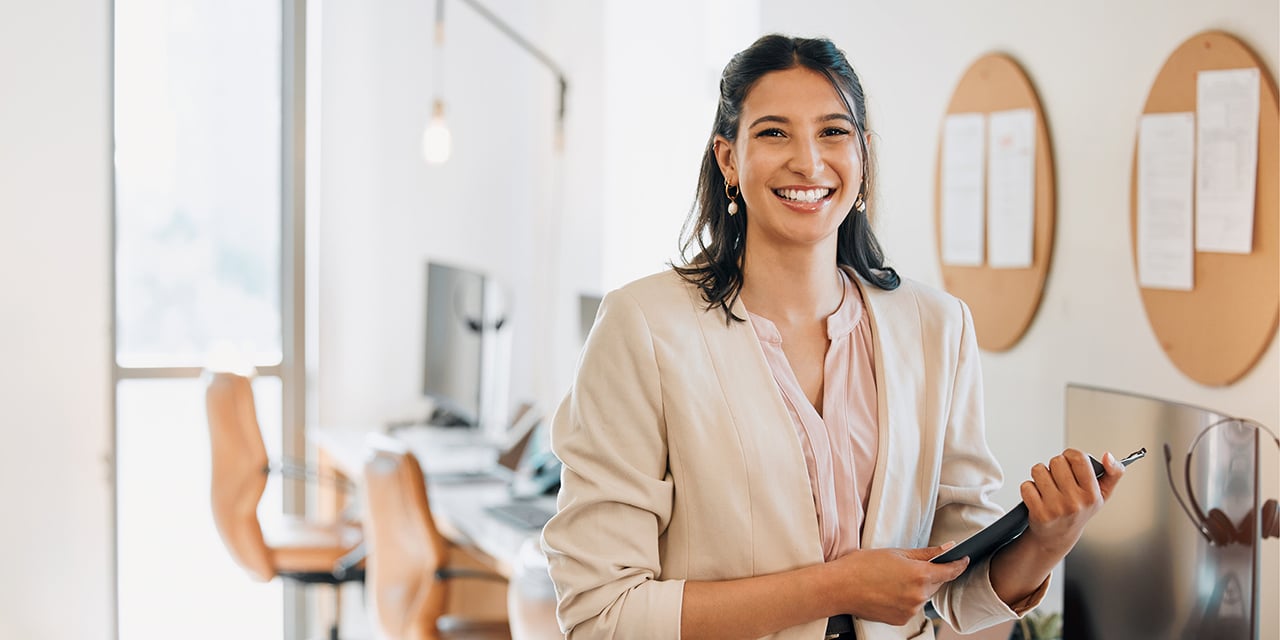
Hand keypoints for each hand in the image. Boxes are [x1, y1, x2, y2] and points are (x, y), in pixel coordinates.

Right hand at [827, 544, 968, 625]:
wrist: (839, 587)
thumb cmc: (862, 566)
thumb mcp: (895, 553)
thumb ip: (925, 553)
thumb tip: (946, 548)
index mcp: (920, 575)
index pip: (950, 571)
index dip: (958, 564)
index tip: (962, 560)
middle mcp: (918, 595)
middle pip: (935, 584)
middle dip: (927, 574)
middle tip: (906, 566)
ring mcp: (910, 610)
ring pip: (922, 596)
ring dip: (916, 587)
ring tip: (891, 579)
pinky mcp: (900, 620)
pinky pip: (911, 607)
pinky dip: (905, 599)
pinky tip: (888, 590)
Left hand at [1019, 448, 1125, 556]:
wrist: (1058, 537)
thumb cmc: (1079, 511)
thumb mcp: (1102, 494)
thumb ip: (1112, 473)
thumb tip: (1108, 456)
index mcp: (1092, 494)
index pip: (1079, 458)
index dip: (1070, 455)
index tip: (1069, 461)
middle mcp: (1075, 502)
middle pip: (1057, 461)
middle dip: (1054, 466)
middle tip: (1058, 478)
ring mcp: (1056, 508)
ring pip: (1039, 470)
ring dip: (1040, 475)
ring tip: (1047, 486)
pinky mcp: (1039, 513)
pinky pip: (1026, 485)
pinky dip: (1029, 488)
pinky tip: (1037, 496)